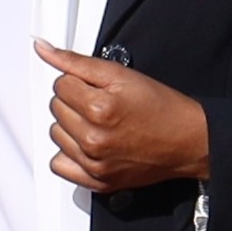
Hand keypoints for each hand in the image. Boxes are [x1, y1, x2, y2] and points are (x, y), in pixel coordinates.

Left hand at [36, 43, 212, 195]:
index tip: (98, 87)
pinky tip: (89, 144)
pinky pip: (59, 165)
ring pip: (56, 134)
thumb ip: (77, 62)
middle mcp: (93, 139)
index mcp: (98, 109)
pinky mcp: (97, 181)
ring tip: (99, 123)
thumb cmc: (161, 108)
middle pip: (56, 108)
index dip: (79, 81)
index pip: (60, 84)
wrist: (188, 140)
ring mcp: (94, 163)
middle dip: (75, 101)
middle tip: (103, 104)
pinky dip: (70, 154)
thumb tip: (43, 49)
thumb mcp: (120, 74)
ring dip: (71, 126)